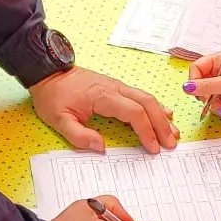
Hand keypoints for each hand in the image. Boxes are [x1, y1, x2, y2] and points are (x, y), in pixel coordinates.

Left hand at [31, 67, 179, 152]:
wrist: (47, 72)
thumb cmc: (52, 95)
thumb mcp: (58, 120)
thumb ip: (79, 136)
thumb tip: (101, 147)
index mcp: (103, 96)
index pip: (134, 113)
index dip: (147, 131)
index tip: (153, 148)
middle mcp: (115, 88)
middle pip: (147, 103)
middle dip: (162, 124)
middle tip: (172, 143)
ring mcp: (116, 85)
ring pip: (147, 97)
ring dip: (161, 115)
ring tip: (173, 133)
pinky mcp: (115, 86)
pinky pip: (140, 95)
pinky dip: (154, 106)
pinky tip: (164, 114)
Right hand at [184, 53, 220, 118]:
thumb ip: (208, 86)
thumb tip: (186, 87)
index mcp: (220, 60)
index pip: (196, 67)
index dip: (194, 81)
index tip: (198, 93)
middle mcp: (219, 71)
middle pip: (198, 84)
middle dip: (206, 97)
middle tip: (214, 102)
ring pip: (205, 97)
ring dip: (214, 106)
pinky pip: (213, 105)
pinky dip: (220, 110)